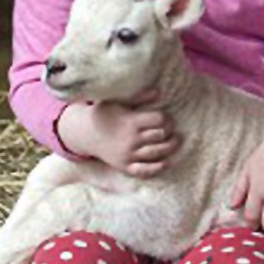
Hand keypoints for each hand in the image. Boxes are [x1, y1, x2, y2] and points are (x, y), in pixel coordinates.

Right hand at [56, 89, 180, 177]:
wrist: (86, 133)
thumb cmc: (105, 114)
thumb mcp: (119, 102)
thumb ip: (139, 98)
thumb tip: (158, 92)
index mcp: (131, 122)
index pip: (159, 119)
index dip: (167, 118)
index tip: (167, 117)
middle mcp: (131, 139)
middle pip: (161, 135)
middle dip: (170, 130)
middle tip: (171, 128)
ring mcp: (128, 155)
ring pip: (157, 152)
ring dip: (171, 147)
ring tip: (176, 141)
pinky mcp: (126, 167)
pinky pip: (144, 171)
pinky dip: (157, 168)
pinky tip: (166, 162)